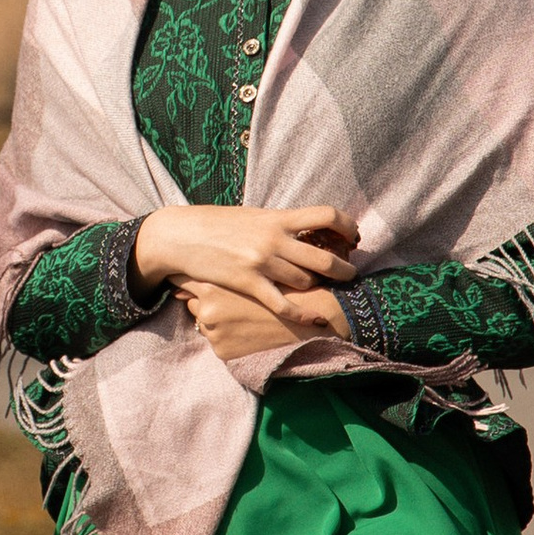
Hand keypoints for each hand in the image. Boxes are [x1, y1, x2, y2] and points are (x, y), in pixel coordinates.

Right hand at [132, 202, 357, 305]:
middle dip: (345, 269)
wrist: (180, 235)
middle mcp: (274, 239)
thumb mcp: (252, 216)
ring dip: (318, 288)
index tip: (353, 237)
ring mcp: (262, 262)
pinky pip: (284, 304)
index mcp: (277, 217)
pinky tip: (315, 319)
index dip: (347, 226)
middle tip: (350, 275)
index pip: (326, 215)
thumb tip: (307, 232)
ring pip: (307, 281)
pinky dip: (304, 314)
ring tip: (323, 291)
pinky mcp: (248, 283)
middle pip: (325, 257)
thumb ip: (279, 225)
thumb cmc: (215, 223)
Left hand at [177, 280, 322, 364]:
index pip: (182, 280)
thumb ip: (222, 272)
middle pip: (193, 303)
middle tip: (233, 299)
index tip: (194, 274)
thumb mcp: (252, 270)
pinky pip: (218, 341)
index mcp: (212, 285)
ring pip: (205, 323)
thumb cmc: (282, 285)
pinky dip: (229, 337)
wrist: (311, 315)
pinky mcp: (223, 352)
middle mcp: (207, 309)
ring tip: (246, 315)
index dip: (189, 277)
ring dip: (219, 320)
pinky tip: (249, 329)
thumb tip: (187, 280)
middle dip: (208, 301)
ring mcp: (213, 333)